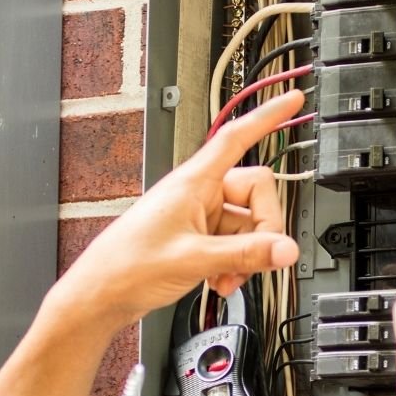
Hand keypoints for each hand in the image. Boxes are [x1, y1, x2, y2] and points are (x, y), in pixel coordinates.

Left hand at [57, 91, 305, 329]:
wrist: (103, 293)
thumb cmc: (129, 264)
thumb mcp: (195, 259)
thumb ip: (246, 254)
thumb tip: (286, 249)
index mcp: (194, 182)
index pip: (237, 138)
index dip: (267, 117)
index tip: (292, 102)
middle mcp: (199, 193)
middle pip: (256, 194)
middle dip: (263, 229)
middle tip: (256, 257)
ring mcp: (200, 216)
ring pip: (248, 224)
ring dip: (248, 254)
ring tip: (228, 277)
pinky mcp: (199, 237)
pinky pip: (235, 242)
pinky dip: (236, 263)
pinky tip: (222, 281)